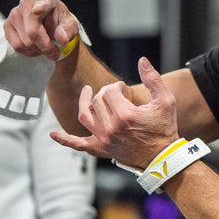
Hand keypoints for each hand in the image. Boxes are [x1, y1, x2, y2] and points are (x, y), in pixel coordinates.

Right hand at [4, 0, 82, 60]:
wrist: (50, 23)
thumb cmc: (60, 22)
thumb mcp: (70, 26)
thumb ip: (68, 30)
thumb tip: (61, 38)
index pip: (42, 3)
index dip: (40, 7)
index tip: (38, 10)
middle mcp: (26, 3)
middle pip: (33, 32)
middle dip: (45, 47)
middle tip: (54, 52)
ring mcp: (14, 13)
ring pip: (24, 42)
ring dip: (37, 50)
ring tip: (45, 47)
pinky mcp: (7, 25)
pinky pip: (17, 45)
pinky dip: (28, 52)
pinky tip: (35, 48)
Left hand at [51, 57, 178, 167]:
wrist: (162, 157)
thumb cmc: (164, 128)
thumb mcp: (165, 101)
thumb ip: (153, 79)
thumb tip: (142, 60)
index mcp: (125, 114)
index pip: (109, 91)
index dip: (115, 86)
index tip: (122, 87)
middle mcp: (110, 127)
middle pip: (98, 101)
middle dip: (105, 93)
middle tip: (114, 93)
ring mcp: (103, 139)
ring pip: (84, 116)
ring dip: (83, 102)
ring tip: (86, 93)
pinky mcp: (100, 149)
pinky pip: (78, 144)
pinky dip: (64, 139)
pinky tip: (52, 134)